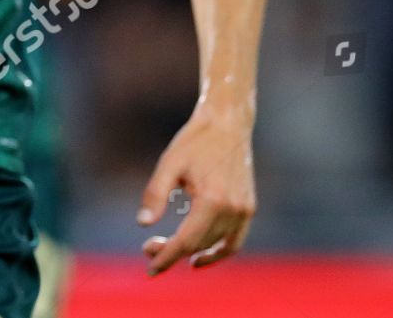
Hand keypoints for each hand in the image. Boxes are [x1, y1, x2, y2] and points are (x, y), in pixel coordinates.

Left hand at [137, 106, 255, 274]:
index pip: (186, 241)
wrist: (227, 124)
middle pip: (199, 244)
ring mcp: (244, 211)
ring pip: (216, 244)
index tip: (150, 268)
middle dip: (172, 251)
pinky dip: (218, 251)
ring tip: (167, 249)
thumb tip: (144, 224)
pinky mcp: (249, 208)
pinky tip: (199, 256)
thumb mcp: (168, 164)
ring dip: (192, 252)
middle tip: (148, 247)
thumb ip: (155, 194)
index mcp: (212, 200)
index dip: (166, 257)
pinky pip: (235, 241)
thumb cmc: (193, 142)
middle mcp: (233, 210)